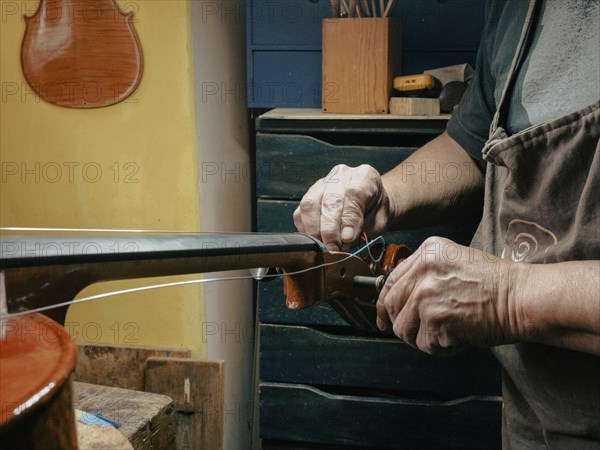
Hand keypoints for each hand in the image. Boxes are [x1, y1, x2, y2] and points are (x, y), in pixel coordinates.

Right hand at [294, 164, 390, 249]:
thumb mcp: (379, 220)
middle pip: (330, 200)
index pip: (354, 194)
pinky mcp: (309, 195)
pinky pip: (300, 212)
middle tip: (333, 248)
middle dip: (330, 229)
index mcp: (364, 176)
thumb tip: (344, 238)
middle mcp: (341, 175)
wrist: (371, 204)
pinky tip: (316, 239)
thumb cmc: (375, 212)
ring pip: (310, 204)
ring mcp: (323, 183)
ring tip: (323, 246)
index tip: (348, 237)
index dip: (349, 218)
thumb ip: (364, 227)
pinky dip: (306, 229)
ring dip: (314, 230)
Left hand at [376, 237, 517, 354]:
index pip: (391, 280)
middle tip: (418, 333)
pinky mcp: (435, 318)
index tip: (384, 317)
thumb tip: (402, 297)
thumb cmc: (495, 284)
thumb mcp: (454, 262)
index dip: (385, 303)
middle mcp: (423, 269)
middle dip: (401, 324)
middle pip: (392, 304)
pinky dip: (442, 348)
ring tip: (448, 333)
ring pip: (404, 328)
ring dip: (423, 338)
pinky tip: (460, 337)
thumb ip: (426, 274)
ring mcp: (426, 293)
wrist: (521, 297)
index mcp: (427, 252)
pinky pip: (425, 344)